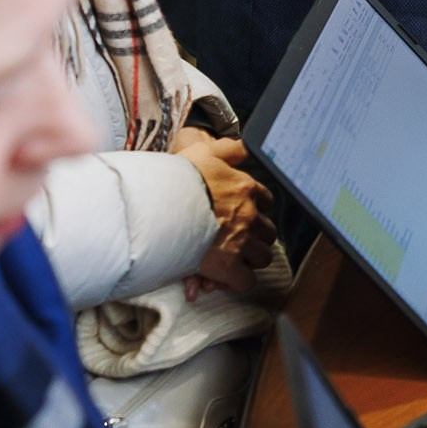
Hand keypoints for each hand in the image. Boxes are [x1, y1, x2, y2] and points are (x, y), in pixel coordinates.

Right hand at [174, 131, 277, 288]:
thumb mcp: (204, 152)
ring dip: (248, 259)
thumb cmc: (177, 178)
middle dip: (255, 237)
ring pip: (261, 257)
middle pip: (268, 232)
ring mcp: (240, 240)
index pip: (266, 202)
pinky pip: (246, 280)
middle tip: (237, 241)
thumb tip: (245, 146)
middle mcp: (248, 215)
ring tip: (230, 259)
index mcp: (245, 188)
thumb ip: (229, 150)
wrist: (158, 203)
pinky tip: (224, 277)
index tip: (242, 215)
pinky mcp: (228, 265)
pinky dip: (237, 281)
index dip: (255, 210)